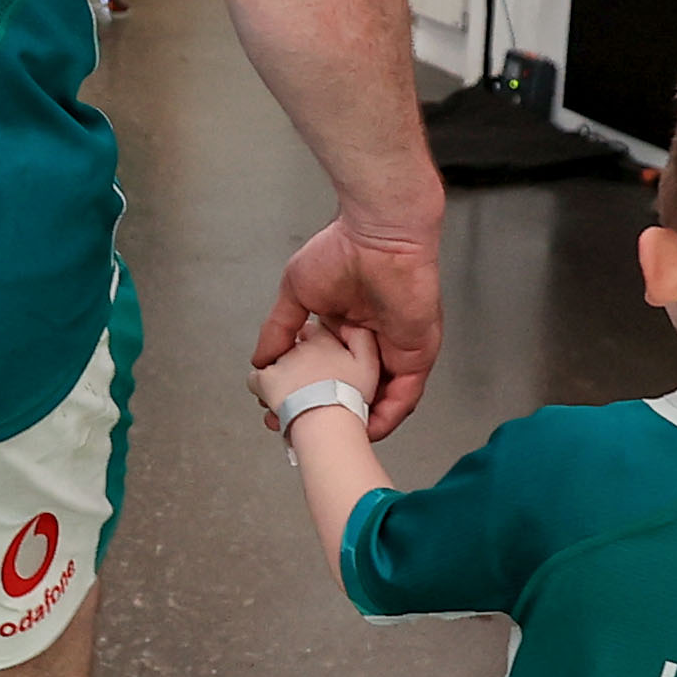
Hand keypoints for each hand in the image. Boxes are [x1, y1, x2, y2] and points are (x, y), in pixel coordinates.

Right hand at [257, 218, 443, 436]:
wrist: (378, 234)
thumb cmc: (340, 250)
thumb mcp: (296, 294)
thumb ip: (279, 329)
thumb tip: (259, 362)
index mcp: (349, 329)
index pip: (334, 373)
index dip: (314, 395)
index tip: (292, 413)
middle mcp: (374, 343)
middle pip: (359, 391)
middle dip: (338, 415)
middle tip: (313, 435)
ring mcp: (397, 349)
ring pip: (383, 399)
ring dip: (364, 422)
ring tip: (339, 441)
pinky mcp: (417, 353)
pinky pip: (406, 394)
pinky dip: (389, 415)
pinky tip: (369, 429)